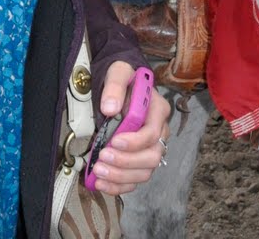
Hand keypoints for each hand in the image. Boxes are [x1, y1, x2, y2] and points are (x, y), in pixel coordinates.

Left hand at [89, 61, 171, 196]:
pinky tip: (101, 184)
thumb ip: (115, 87)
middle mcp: (159, 132)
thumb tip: (109, 108)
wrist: (121, 85)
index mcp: (158, 110)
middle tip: (102, 158)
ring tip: (98, 172)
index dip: (134, 142)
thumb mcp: (118, 73)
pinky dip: (118, 186)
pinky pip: (135, 180)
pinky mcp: (139, 160)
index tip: (113, 141)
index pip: (152, 133)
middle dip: (126, 162)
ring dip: (120, 177)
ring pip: (144, 172)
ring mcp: (151, 148)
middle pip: (151, 157)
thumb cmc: (123, 78)